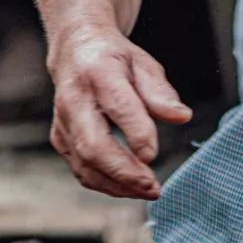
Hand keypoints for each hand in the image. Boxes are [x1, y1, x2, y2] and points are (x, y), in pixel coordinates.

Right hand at [46, 24, 190, 198]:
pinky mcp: (60, 138)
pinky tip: (128, 186)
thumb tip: (182, 116)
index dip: (136, 133)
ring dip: (117, 185)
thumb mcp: (143, 64)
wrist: (75, 51)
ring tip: (147, 190)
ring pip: (85, 165)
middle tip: (153, 187)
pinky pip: (80, 169)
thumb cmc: (113, 59)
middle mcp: (74, 99)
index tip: (153, 154)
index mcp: (99, 72)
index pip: (117, 106)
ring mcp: (63, 121)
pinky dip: (105, 184)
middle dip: (124, 172)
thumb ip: (161, 93)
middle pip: (93, 146)